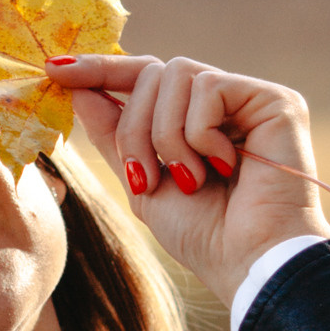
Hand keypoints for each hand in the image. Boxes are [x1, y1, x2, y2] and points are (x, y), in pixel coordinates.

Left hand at [47, 53, 329, 310]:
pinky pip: (209, 86)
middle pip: (151, 73)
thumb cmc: (203, 235)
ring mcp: (248, 99)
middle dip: (134, 128)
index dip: (100, 69)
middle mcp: (223, 103)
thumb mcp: (141, 182)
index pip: (142, 76)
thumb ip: (114, 134)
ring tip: (189, 179)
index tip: (55, 68)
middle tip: (147, 178)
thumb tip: (78, 87)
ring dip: (166, 135)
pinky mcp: (274, 100)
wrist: (247, 262)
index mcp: (193, 119)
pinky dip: (200, 133)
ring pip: (175, 74)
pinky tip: (224, 167)